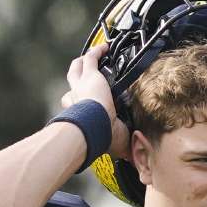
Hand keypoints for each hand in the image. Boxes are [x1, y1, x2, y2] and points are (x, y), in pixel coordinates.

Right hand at [60, 43, 130, 159]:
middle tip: (83, 73)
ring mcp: (81, 86)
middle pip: (71, 84)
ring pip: (76, 69)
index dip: (78, 102)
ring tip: (91, 56)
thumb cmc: (102, 137)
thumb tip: (134, 158)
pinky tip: (105, 47)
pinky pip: (90, 58)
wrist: (95, 126)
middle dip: (76, 78)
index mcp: (81, 115)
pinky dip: (97, 52)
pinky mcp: (89, 76)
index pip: (75, 106)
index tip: (86, 103)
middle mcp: (76, 99)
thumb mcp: (116, 143)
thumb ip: (125, 147)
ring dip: (82, 62)